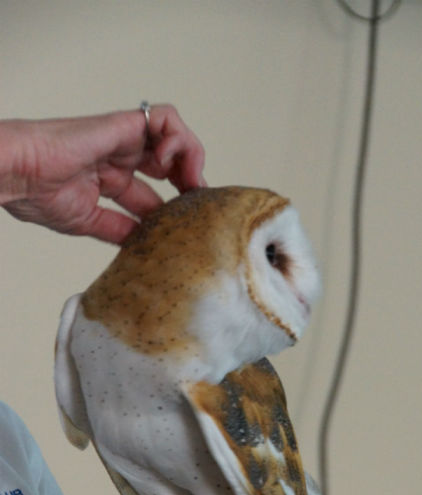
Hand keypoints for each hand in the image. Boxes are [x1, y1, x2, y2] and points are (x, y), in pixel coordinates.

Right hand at [0, 104, 205, 242]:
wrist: (17, 173)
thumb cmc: (36, 192)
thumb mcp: (88, 221)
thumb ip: (118, 228)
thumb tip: (144, 242)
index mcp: (110, 179)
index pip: (154, 192)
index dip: (175, 207)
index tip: (186, 225)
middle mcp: (120, 157)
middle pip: (171, 163)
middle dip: (190, 182)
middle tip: (197, 203)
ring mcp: (123, 139)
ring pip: (175, 137)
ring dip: (191, 158)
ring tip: (190, 182)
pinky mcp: (124, 124)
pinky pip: (165, 118)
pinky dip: (177, 137)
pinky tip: (168, 163)